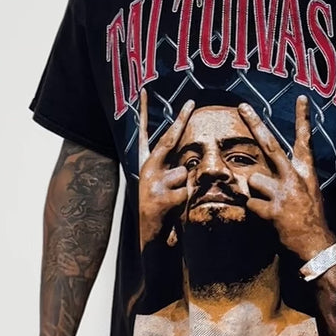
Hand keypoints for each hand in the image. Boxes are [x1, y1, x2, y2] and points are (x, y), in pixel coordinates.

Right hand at [138, 89, 193, 248]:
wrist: (155, 243)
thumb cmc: (166, 214)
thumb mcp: (167, 189)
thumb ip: (173, 171)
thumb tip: (186, 160)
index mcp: (146, 167)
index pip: (145, 135)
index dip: (145, 113)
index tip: (143, 91)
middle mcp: (145, 171)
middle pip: (167, 141)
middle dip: (180, 120)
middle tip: (192, 101)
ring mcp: (150, 184)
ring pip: (183, 173)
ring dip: (186, 189)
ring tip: (176, 204)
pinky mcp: (159, 199)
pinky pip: (185, 192)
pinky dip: (186, 203)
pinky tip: (175, 213)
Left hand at [238, 96, 334, 260]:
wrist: (316, 245)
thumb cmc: (309, 217)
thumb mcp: (308, 191)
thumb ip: (289, 177)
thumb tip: (264, 170)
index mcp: (306, 171)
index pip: (305, 140)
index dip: (303, 118)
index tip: (302, 97)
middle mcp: (295, 177)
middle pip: (270, 145)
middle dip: (255, 124)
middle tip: (243, 107)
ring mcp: (283, 192)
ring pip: (253, 180)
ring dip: (255, 192)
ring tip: (269, 204)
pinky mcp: (272, 209)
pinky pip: (250, 203)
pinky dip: (254, 211)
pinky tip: (267, 218)